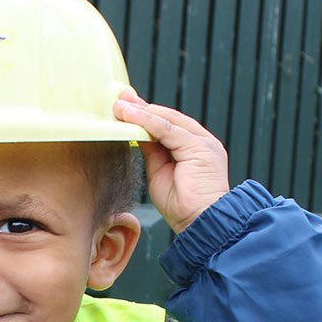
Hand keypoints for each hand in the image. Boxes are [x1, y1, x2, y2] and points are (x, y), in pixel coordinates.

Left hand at [113, 88, 229, 232]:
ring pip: (167, 120)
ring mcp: (203, 142)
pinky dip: (148, 121)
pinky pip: (169, 129)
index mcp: (195, 147)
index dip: (145, 114)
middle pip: (168, 117)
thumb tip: (135, 133)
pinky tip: (131, 115)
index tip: (124, 107)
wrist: (200, 223)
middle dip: (141, 107)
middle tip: (118, 98)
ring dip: (141, 111)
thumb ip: (152, 152)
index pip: (168, 124)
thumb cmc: (182, 206)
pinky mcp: (199, 147)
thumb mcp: (160, 173)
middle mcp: (201, 141)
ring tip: (119, 106)